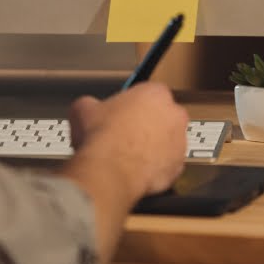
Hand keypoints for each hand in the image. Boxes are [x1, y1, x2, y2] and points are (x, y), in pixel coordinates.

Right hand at [68, 83, 187, 196]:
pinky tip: (135, 171)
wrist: (109, 170)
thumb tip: (86, 108)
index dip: (133, 104)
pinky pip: (167, 165)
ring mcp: (179, 142)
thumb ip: (91, 104)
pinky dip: (155, 168)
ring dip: (153, 147)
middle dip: (147, 124)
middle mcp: (174, 115)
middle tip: (125, 134)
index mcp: (155, 93)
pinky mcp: (178, 167)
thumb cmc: (103, 137)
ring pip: (167, 142)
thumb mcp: (84, 109)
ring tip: (129, 155)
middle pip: (162, 116)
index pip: (149, 93)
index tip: (122, 113)